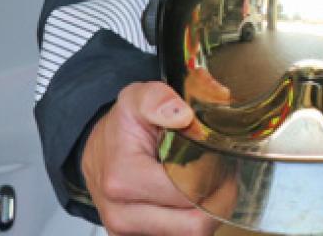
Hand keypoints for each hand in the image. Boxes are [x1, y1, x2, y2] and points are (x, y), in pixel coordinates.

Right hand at [79, 81, 218, 235]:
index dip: (216, 180)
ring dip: (205, 216)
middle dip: (217, 202)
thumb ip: (158, 100)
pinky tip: (190, 202)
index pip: (189, 194)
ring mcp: (125, 233)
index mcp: (123, 179)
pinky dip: (189, 223)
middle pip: (193, 227)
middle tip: (225, 179)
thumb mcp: (136, 99)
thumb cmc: (120, 129)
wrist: (98, 150)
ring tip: (207, 187)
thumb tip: (182, 116)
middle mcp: (122, 214)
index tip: (223, 164)